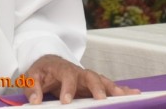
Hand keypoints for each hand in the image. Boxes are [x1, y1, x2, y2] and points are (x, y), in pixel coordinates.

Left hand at [23, 55, 138, 104]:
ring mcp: (87, 78)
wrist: (48, 64)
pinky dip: (121, 90)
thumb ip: (32, 87)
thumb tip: (36, 100)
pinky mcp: (93, 85)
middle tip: (100, 99)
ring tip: (126, 96)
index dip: (67, 88)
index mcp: (62, 68)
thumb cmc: (41, 71)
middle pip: (90, 75)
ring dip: (114, 88)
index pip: (67, 76)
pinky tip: (134, 94)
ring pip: (103, 81)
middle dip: (96, 87)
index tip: (66, 101)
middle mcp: (78, 71)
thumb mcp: (31, 76)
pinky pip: (108, 86)